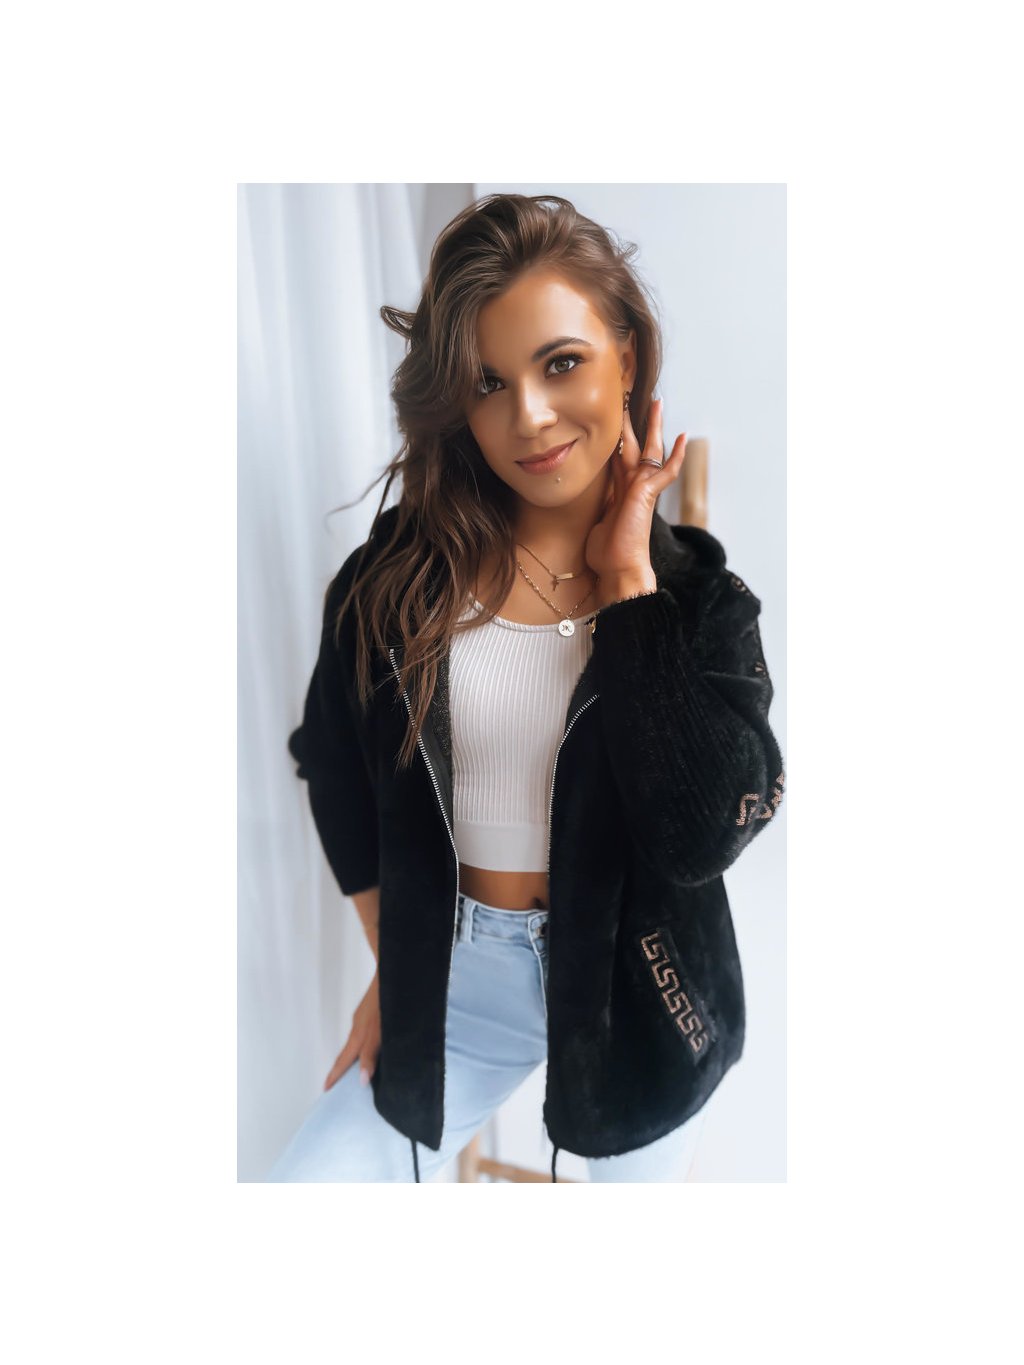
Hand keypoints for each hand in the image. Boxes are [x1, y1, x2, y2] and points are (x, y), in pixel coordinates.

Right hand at [323, 971, 380, 1090]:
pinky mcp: (371, 1012)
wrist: (391, 971)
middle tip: (335, 1085)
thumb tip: (361, 1080)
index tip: (326, 1089)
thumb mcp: (380, 1032)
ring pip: (357, 1043)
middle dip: (341, 1069)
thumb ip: (370, 1054)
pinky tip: (372, 1047)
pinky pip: (364, 1034)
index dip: (335, 1076)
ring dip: (354, 1058)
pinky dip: (363, 1046)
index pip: (344, 1061)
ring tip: (354, 1071)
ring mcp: (364, 1018)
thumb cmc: (387, 1000)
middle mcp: (359, 1027)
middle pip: (347, 1053)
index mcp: (359, 1035)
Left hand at [585, 397, 686, 582]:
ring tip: (656, 404)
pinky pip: (666, 471)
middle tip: (631, 400)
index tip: (613, 426)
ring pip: (649, 450)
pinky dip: (675, 456)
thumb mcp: (595, 523)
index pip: (619, 459)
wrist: (618, 568)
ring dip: (652, 427)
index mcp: (620, 492)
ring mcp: (641, 490)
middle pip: (634, 447)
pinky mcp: (647, 494)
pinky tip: (683, 437)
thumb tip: (591, 505)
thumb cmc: (607, 554)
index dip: (616, 441)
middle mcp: (632, 487)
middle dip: (633, 423)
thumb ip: (599, 509)